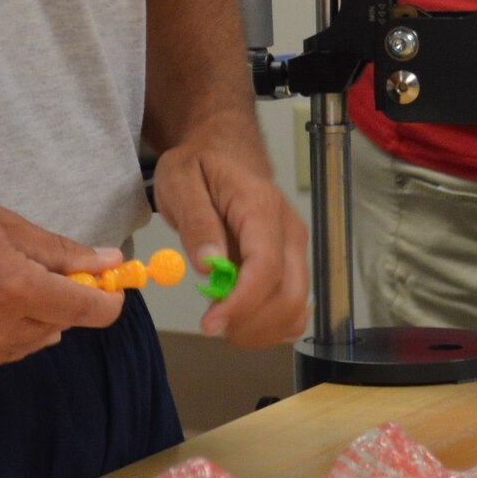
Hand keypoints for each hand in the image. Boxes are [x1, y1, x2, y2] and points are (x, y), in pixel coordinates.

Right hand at [0, 174, 126, 368]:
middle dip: (67, 300)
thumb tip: (109, 262)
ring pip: (31, 343)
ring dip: (36, 317)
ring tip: (8, 279)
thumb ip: (61, 251)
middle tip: (50, 268)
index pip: (88, 311)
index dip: (108, 298)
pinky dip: (6, 331)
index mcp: (15, 291)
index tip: (111, 284)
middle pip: (62, 326)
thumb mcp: (5, 223)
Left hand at [152, 120, 309, 346]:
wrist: (223, 148)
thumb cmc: (200, 163)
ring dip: (261, 329)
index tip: (211, 323)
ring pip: (296, 306)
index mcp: (261, 207)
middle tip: (212, 325)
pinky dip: (271, 323)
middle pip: (289, 294)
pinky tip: (242, 318)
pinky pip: (294, 304)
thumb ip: (196, 222)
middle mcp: (287, 229)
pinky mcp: (292, 260)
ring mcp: (294, 247)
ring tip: (222, 321)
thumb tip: (208, 265)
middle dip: (251, 324)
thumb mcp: (180, 181)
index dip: (242, 303)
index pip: (266, 266)